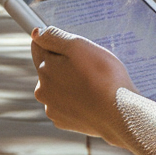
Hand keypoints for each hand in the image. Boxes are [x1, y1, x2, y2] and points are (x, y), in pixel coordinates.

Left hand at [31, 26, 134, 142]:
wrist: (118, 113)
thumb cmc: (103, 77)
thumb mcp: (80, 46)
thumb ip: (55, 37)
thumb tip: (37, 33)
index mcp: (45, 69)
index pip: (39, 47)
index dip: (54, 42)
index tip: (67, 44)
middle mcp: (43, 90)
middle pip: (50, 68)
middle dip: (66, 64)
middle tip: (89, 64)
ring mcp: (52, 108)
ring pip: (59, 86)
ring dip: (72, 82)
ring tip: (94, 82)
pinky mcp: (64, 121)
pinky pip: (67, 103)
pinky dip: (77, 99)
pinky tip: (92, 98)